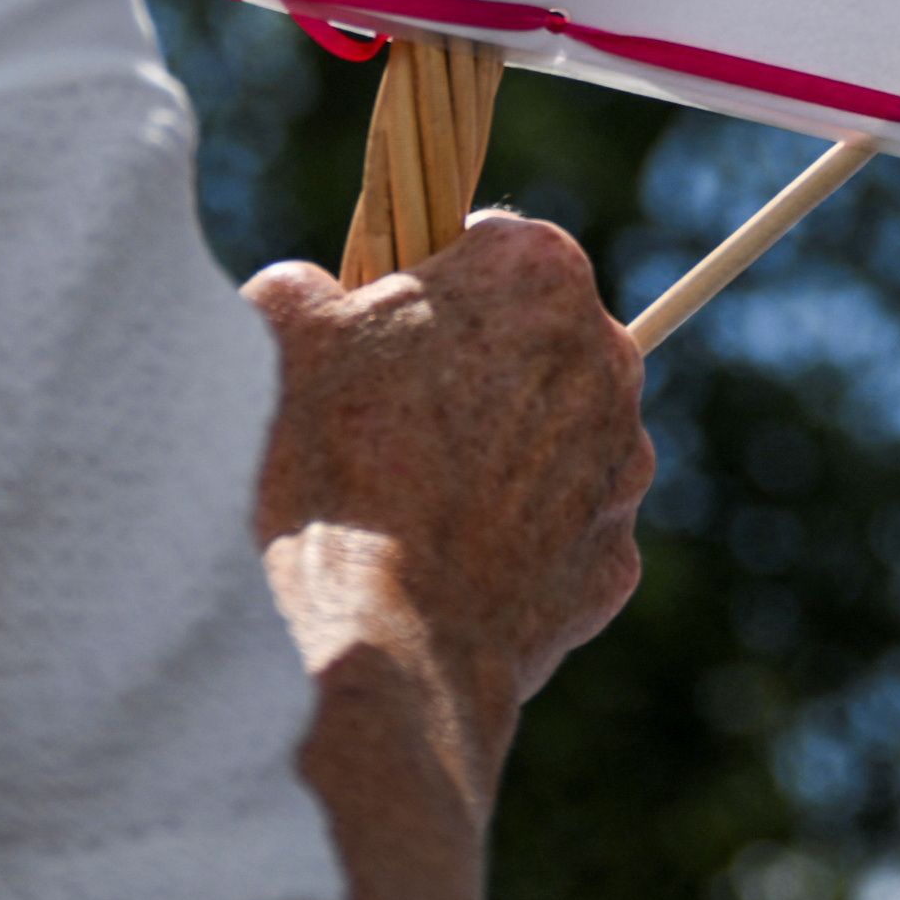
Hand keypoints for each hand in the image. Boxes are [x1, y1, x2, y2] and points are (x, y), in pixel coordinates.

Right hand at [249, 214, 653, 899]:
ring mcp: (619, 468)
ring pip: (554, 440)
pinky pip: (559, 536)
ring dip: (497, 458)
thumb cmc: (320, 473)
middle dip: (472, 371)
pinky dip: (510, 547)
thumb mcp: (280, 337)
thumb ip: (306, 289)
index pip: (490, 247)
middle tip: (384, 423)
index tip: (380, 331)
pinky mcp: (612, 564)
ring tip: (406, 507)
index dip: (428, 285)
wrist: (370, 652)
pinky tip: (439, 569)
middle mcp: (607, 360)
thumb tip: (308, 291)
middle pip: (533, 344)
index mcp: (538, 275)